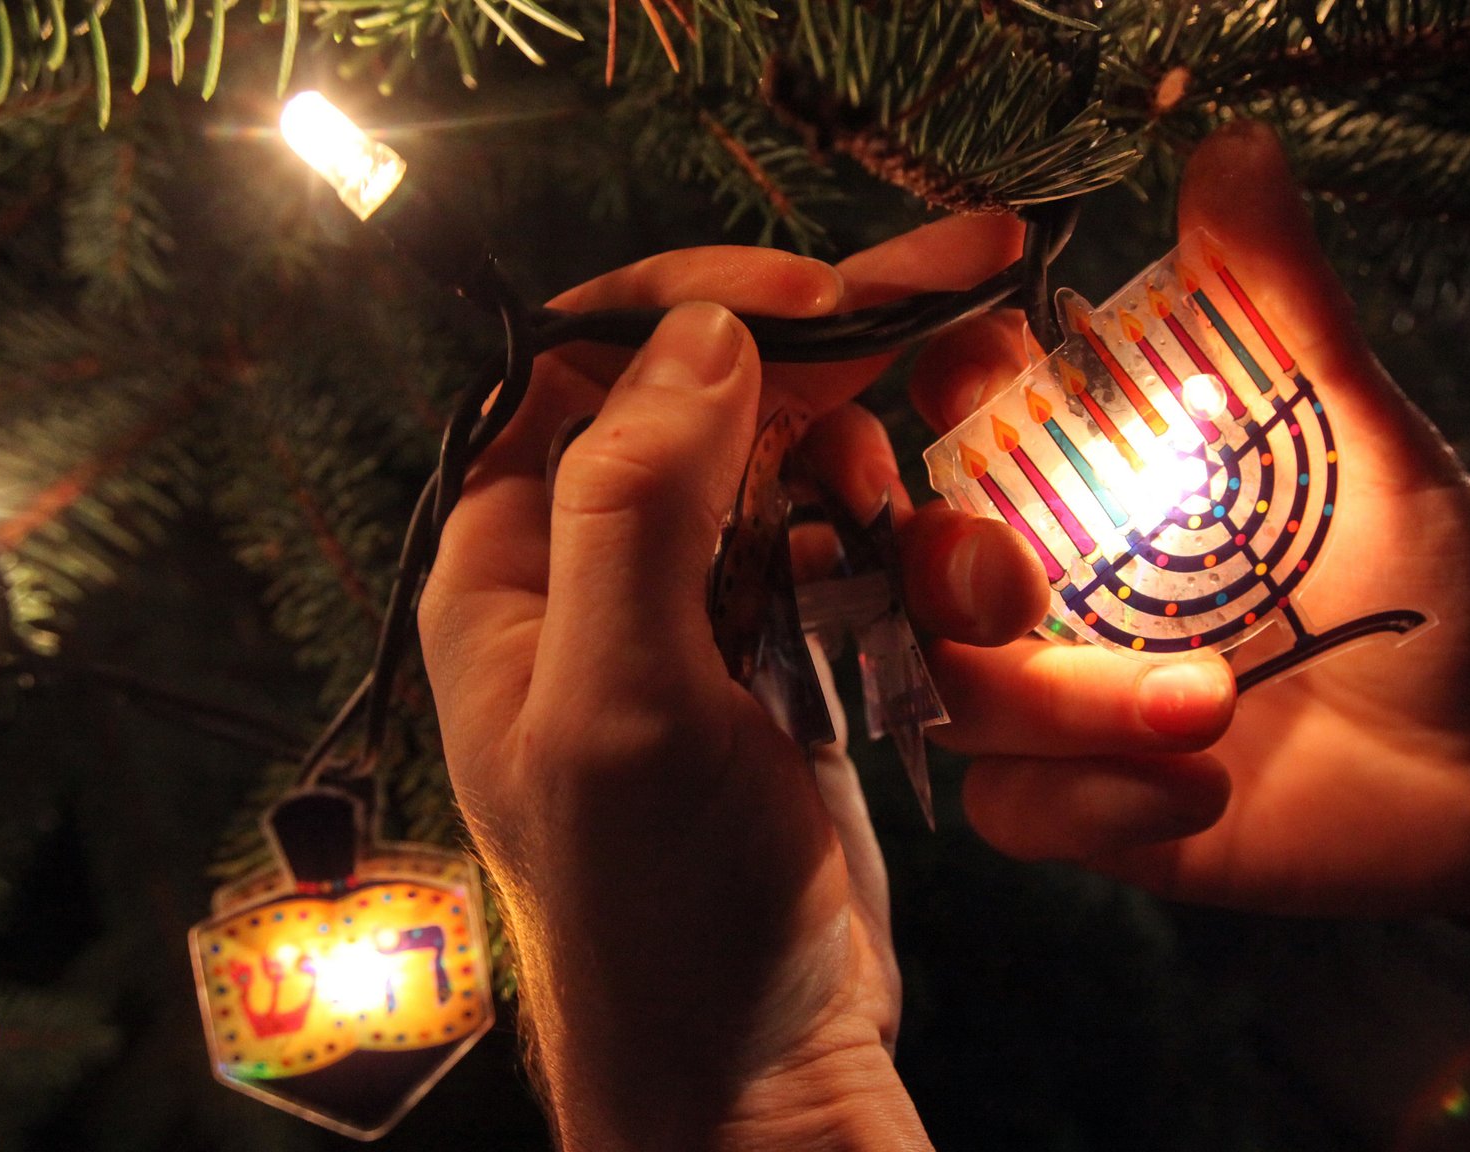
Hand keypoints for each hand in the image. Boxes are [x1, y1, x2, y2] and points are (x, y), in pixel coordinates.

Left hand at [419, 226, 1023, 1147]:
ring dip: (889, 484)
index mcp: (507, 573)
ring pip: (801, 480)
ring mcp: (701, 625)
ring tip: (949, 557)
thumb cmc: (654, 916)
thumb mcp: (618, 707)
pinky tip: (962, 599)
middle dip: (826, 365)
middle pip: (705, 407)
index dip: (685, 311)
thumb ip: (634, 507)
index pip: (570, 371)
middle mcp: (594, 583)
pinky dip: (916, 562)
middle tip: (951, 301)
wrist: (751, 1074)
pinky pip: (857, 566)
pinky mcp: (792, 673)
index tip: (811, 293)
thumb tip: (699, 338)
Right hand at [882, 121, 1469, 921]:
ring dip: (1061, 704)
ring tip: (1213, 703)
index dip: (931, 386)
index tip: (970, 374)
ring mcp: (1048, 690)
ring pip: (949, 692)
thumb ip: (1280, 312)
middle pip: (907, 561)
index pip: (954, 408)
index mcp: (1089, 470)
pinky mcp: (1073, 799)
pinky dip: (1086, 801)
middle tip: (1015, 588)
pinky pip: (1007, 806)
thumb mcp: (1356, 441)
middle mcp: (1044, 574)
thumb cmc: (1430, 580)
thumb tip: (1233, 149)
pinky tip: (1194, 793)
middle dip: (942, 568)